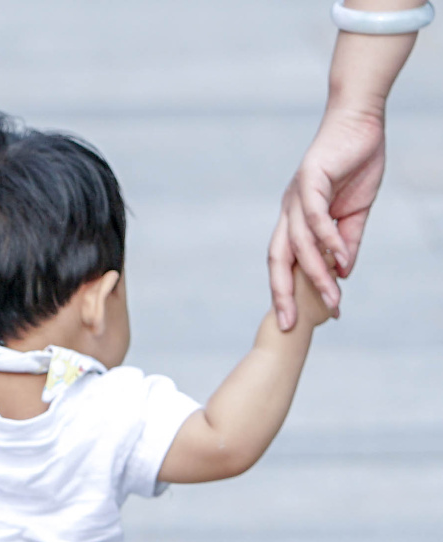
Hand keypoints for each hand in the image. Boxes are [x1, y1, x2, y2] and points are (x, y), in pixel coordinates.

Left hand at [268, 108, 384, 329]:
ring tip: (333, 297)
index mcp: (295, 221)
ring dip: (316, 273)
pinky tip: (341, 258)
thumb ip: (346, 243)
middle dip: (282, 293)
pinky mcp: (309, 179)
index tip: (296, 321)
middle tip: (290, 324)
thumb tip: (343, 273)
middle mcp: (289, 212)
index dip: (288, 292)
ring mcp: (296, 196)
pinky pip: (316, 217)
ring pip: (300, 244)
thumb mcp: (354, 214)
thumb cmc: (355, 164)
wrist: (360, 120)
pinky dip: (328, 239)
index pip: (285, 263)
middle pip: (278, 260)